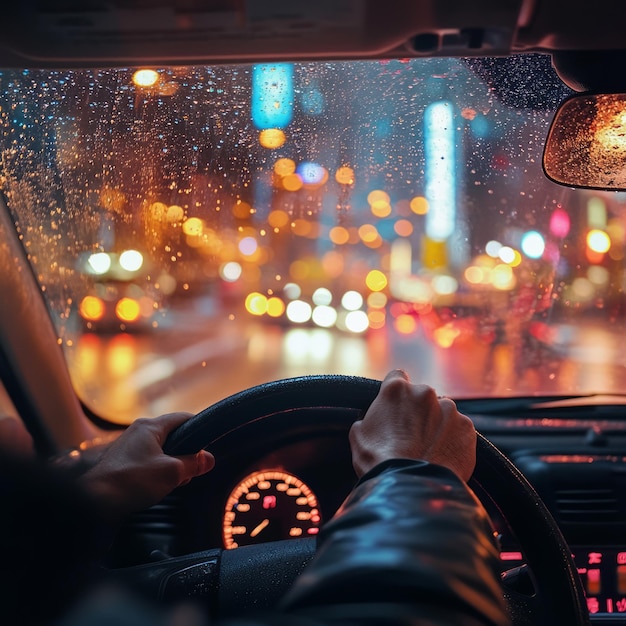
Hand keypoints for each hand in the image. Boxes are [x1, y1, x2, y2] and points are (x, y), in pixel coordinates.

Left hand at [80, 412, 214, 521]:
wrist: (95, 502)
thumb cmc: (131, 481)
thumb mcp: (172, 472)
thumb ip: (193, 464)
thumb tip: (208, 459)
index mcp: (150, 426)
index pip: (183, 418)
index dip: (199, 428)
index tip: (209, 442)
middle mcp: (138, 432)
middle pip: (173, 435)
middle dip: (186, 452)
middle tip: (192, 469)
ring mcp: (129, 447)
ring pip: (161, 450)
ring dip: (172, 464)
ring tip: (174, 481)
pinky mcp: (123, 462)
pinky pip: (149, 461)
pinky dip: (158, 471)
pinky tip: (159, 487)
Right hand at [349, 370, 475, 480]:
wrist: (410, 487)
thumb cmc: (379, 461)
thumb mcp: (358, 435)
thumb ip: (367, 419)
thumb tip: (369, 421)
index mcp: (396, 390)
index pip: (397, 376)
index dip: (396, 392)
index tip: (396, 405)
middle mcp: (425, 393)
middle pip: (422, 396)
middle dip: (417, 411)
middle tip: (411, 435)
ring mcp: (449, 409)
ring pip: (442, 412)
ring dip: (437, 424)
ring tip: (428, 449)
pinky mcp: (467, 427)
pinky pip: (458, 429)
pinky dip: (453, 439)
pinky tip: (443, 456)